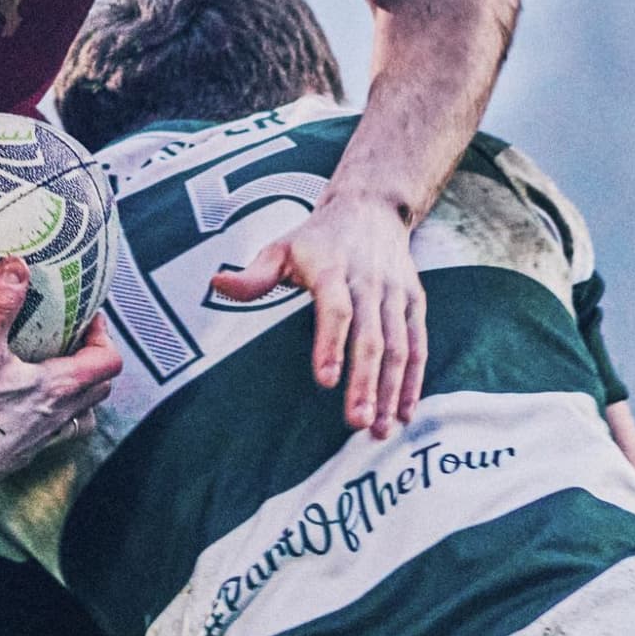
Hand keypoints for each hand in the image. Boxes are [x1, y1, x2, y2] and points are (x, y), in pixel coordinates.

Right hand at [0, 258, 118, 503]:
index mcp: (60, 387)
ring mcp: (45, 437)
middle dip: (94, 359)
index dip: (104, 336)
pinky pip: (55, 431)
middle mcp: (60, 414)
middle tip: (72, 338)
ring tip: (55, 371)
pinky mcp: (25, 452)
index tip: (87, 318)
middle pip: (101, 386)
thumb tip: (16, 265)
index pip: (108, 361)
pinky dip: (53, 413)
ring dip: (79, 391)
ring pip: (82, 413)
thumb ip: (2, 307)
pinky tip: (26, 405)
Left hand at [208, 188, 426, 436]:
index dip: (331, 344)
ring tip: (381, 429)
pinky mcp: (413, 303)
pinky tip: (405, 413)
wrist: (371, 206)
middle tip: (358, 422)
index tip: (325, 381)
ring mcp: (395, 294)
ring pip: (399, 347)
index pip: (336, 309)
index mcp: (333, 269)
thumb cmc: (317, 238)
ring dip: (392, 390)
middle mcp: (370, 283)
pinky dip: (414, 380)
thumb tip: (216, 284)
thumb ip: (254, 276)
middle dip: (366, 382)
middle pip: (371, 337)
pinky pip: (418, 345)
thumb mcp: (281, 248)